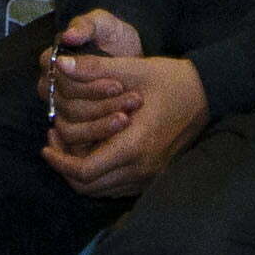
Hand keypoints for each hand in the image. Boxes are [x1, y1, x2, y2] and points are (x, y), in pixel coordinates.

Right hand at [36, 7, 143, 127]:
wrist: (131, 61)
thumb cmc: (114, 38)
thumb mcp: (104, 24)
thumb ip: (86, 25)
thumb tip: (68, 37)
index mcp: (51, 61)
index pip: (61, 78)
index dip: (89, 85)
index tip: (117, 84)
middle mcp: (49, 86)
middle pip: (67, 104)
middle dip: (100, 104)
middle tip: (130, 102)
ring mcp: (58, 108)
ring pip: (71, 124)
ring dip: (101, 124)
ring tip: (128, 118)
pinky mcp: (71, 127)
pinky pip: (77, 139)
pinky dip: (98, 136)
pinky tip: (119, 133)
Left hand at [47, 56, 206, 199]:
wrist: (209, 93)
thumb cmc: (171, 80)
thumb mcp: (134, 69)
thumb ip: (95, 69)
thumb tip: (63, 65)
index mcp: (134, 145)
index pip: (85, 171)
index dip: (59, 162)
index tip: (45, 145)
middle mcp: (142, 168)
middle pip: (89, 186)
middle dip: (64, 165)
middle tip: (54, 138)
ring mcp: (150, 176)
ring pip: (102, 190)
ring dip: (80, 171)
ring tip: (69, 142)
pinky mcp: (155, 176)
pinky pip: (117, 187)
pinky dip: (99, 175)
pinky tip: (93, 150)